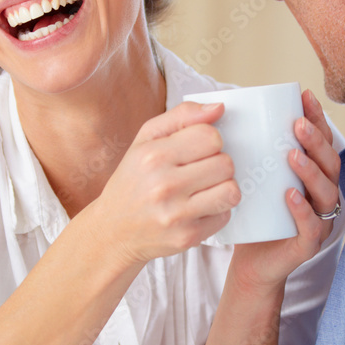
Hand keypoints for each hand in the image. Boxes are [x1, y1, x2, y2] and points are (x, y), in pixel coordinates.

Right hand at [97, 101, 239, 265]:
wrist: (113, 231)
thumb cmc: (133, 181)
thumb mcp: (146, 140)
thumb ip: (182, 116)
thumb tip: (219, 108)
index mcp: (153, 156)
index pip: (210, 136)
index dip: (209, 141)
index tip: (196, 150)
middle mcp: (163, 186)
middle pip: (225, 164)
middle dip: (217, 165)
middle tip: (200, 171)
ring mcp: (176, 214)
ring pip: (231, 191)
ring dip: (223, 188)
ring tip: (204, 189)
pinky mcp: (187, 237)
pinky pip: (225, 216)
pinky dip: (216, 211)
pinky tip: (197, 209)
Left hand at [230, 89, 341, 288]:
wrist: (250, 264)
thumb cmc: (255, 217)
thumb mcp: (255, 179)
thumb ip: (254, 152)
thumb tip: (228, 110)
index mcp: (314, 177)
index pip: (321, 143)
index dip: (317, 120)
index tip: (304, 98)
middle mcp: (322, 196)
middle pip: (330, 164)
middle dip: (316, 142)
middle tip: (297, 125)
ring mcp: (320, 221)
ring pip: (326, 193)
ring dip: (311, 172)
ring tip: (292, 156)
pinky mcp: (308, 245)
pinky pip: (312, 226)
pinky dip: (303, 211)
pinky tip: (291, 195)